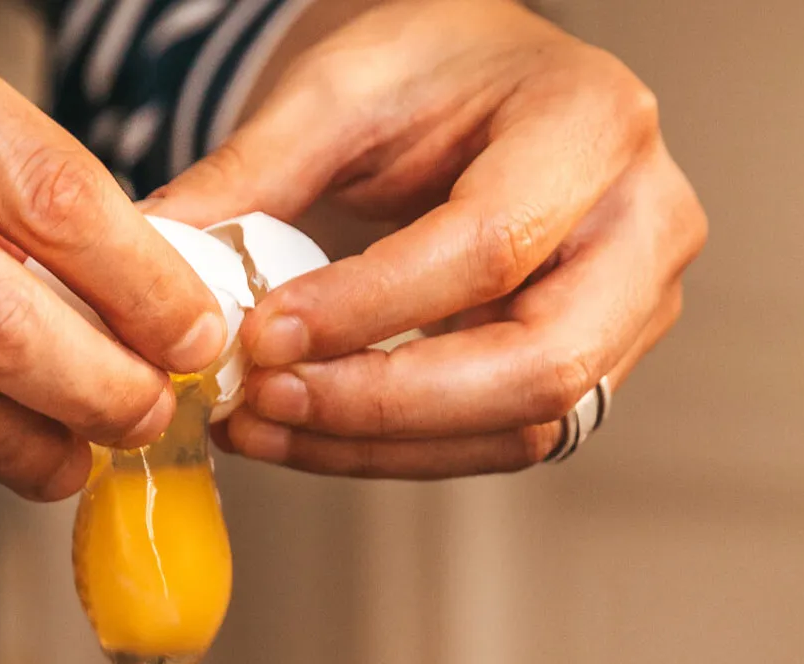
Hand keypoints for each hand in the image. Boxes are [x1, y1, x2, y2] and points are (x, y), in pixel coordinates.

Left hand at [143, 0, 703, 478]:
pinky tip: (305, 431)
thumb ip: (252, 174)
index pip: (490, 247)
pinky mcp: (596, 367)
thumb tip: (159, 253)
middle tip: (266, 401)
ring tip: (262, 423)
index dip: (370, 309)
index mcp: (595, 124)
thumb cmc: (430, 73)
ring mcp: (635, 307)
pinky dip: (395, 449)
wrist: (478, 87)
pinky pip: (501, 440)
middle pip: (541, 364)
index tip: (261, 336)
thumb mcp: (336, 89)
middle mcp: (645, 222)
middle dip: (387, 404)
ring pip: (524, 426)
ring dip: (380, 444)